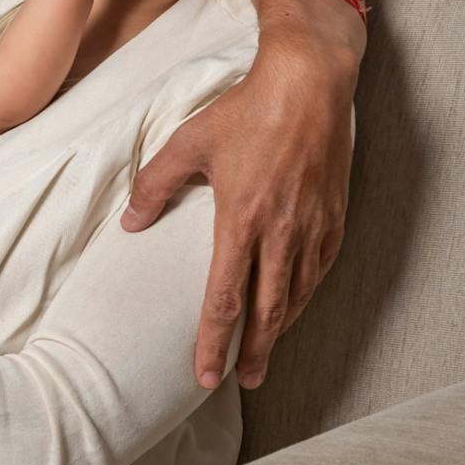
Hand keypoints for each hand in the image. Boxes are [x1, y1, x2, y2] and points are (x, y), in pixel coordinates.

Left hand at [127, 40, 353, 388]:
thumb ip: (154, 185)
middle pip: (267, 310)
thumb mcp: (190, 141)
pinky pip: (320, 268)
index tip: (205, 375)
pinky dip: (305, 294)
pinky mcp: (334, 215)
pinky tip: (295, 304)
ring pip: (297, 294)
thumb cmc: (247, 109)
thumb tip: (130, 223)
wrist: (310, 83)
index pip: (225, 299)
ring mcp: (312, 226)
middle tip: (243, 382)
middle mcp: (280, 232)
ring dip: (281, 330)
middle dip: (253, 352)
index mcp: (241, 219)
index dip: (214, 342)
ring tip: (266, 355)